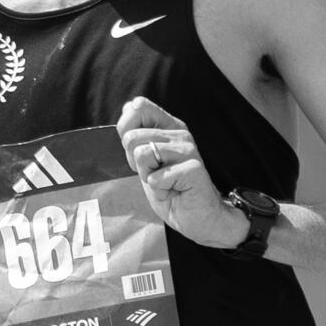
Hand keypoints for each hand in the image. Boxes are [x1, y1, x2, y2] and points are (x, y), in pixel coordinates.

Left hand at [113, 96, 245, 247]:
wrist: (199, 218)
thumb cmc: (171, 189)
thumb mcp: (148, 160)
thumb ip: (139, 136)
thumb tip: (128, 107)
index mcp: (169, 126)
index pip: (137, 106)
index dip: (126, 131)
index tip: (140, 154)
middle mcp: (180, 134)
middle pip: (131, 137)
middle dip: (137, 164)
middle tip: (157, 174)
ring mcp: (189, 150)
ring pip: (142, 155)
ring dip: (148, 178)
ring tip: (167, 183)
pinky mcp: (193, 169)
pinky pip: (156, 179)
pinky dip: (161, 193)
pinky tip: (175, 193)